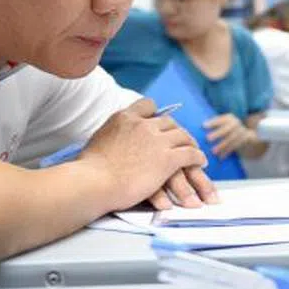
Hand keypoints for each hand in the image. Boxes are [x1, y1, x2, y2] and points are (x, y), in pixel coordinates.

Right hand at [80, 98, 215, 210]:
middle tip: (183, 140)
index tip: (161, 122)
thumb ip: (111, 137)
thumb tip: (111, 143)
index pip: (147, 105)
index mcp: (124, 118)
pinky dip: (198, 158)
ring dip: (191, 144)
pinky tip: (200, 162)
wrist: (93, 183)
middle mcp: (143, 125)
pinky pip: (190, 154)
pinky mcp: (168, 159)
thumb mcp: (98, 141)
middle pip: (169, 123)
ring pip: (183, 137)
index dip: (157, 114)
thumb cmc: (88, 170)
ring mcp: (157, 141)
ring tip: (195, 152)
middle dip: (177, 132)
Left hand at [205, 113, 256, 157]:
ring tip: (213, 151)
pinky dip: (227, 151)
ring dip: (222, 145)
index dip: (213, 122)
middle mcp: (236, 123)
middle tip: (208, 139)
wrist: (248, 137)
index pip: (221, 119)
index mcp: (229, 118)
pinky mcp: (247, 139)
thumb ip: (214, 127)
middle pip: (227, 128)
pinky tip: (220, 157)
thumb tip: (196, 129)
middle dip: (218, 133)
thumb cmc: (228, 132)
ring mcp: (242, 131)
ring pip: (232, 138)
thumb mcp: (224, 126)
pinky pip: (236, 146)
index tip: (203, 126)